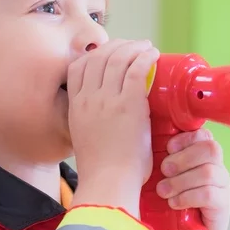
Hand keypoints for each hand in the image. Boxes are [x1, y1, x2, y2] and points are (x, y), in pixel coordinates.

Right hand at [68, 39, 159, 216]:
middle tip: (133, 46)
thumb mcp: (85, 138)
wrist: (108, 184)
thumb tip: (106, 113)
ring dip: (134, 47)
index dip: (95, 54)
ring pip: (118, 58)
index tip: (110, 53)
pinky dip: (145, 57)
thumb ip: (92, 120)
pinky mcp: (129, 104)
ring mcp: (107, 99)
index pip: (78, 66)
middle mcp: (88, 98)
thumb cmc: (103, 170)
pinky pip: (136, 68)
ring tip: (146, 47)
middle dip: (117, 46)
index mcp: (75, 107)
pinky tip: (153, 55)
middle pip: (98, 56)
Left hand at [156, 129, 229, 229]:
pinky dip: (187, 197)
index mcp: (204, 155)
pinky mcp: (223, 205)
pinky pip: (209, 194)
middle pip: (210, 149)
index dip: (185, 138)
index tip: (168, 148)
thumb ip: (165, 162)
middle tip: (164, 170)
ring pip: (208, 172)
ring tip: (164, 191)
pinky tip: (174, 203)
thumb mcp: (168, 177)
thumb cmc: (175, 202)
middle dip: (183, 158)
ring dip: (181, 181)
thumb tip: (142, 146)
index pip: (203, 135)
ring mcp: (223, 185)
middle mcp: (217, 167)